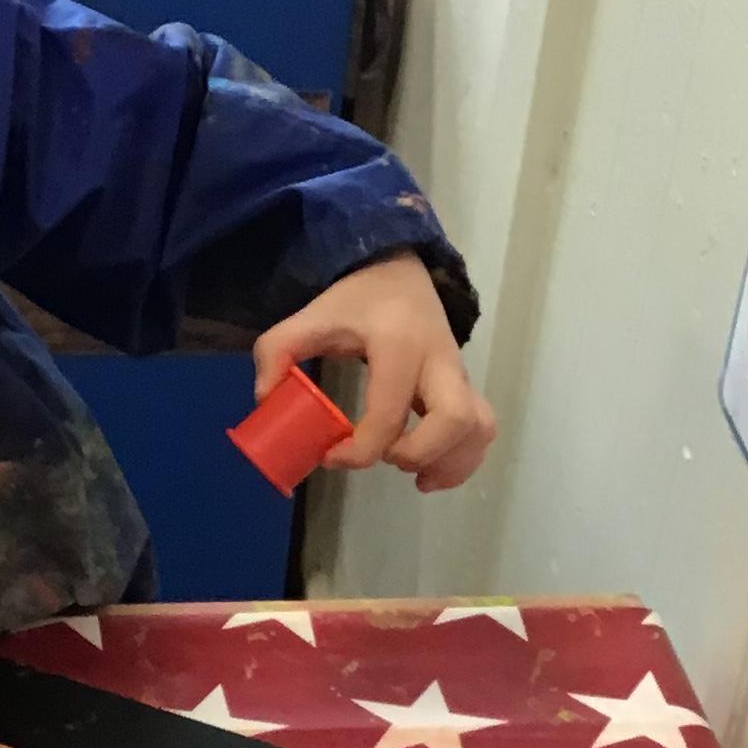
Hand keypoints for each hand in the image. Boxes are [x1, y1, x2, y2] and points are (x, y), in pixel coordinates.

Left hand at [253, 254, 495, 494]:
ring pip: (479, 427)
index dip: (358, 450)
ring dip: (450, 462)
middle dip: (420, 453)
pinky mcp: (466, 385)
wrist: (399, 271)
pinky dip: (463, 458)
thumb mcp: (310, 316)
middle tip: (387, 459)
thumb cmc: (354, 300)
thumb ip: (277, 351)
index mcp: (398, 345)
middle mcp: (438, 360)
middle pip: (455, 420)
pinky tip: (431, 473)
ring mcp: (458, 374)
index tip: (330, 455)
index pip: (389, 414)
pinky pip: (482, 428)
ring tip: (415, 476)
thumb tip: (265, 400)